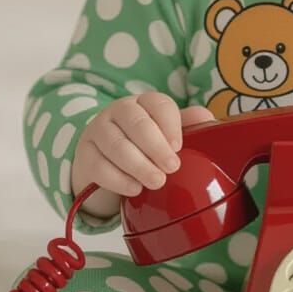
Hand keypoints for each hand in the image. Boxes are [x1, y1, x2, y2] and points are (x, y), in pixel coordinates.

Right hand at [71, 93, 216, 198]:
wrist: (104, 163)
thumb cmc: (143, 147)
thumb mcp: (165, 134)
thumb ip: (187, 125)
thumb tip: (207, 119)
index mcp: (143, 102)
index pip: (158, 104)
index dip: (170, 124)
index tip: (179, 146)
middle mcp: (118, 111)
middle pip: (136, 123)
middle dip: (156, 146)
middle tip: (172, 167)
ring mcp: (98, 131)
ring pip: (116, 144)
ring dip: (139, 165)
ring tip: (157, 182)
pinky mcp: (84, 155)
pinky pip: (99, 166)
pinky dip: (118, 179)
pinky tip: (134, 189)